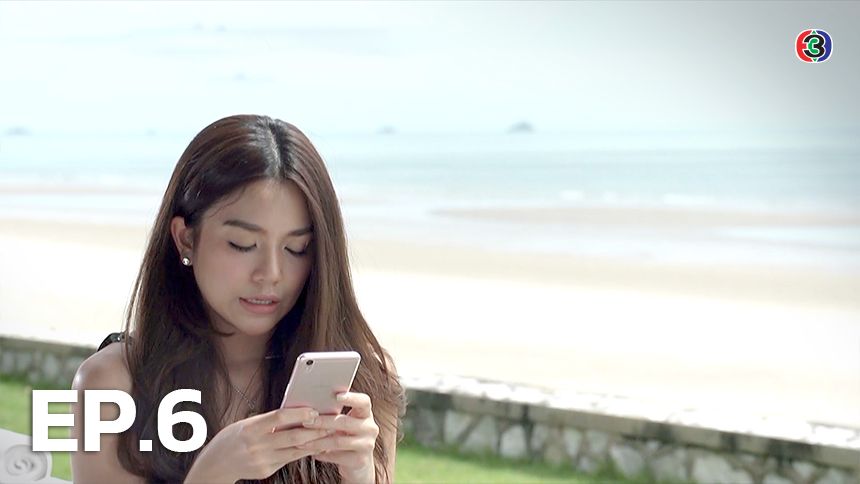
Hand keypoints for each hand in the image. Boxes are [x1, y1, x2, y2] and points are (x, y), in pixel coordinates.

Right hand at [184, 407, 332, 482]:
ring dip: (313, 443)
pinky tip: (313, 447)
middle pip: (291, 437)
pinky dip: (302, 452)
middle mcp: (256, 446)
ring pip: (294, 451)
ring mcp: (262, 460)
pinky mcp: (266, 471)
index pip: (279, 418)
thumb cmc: (232, 438)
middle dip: (313, 430)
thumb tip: (293, 412)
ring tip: (327, 435)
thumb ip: (268, 420)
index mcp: (250, 429)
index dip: (298, 413)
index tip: (313, 409)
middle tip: (330, 423)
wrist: (215, 464)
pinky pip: (288, 460)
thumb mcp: (247, 424)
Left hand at [296, 392, 379, 482]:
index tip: (336, 396)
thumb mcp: (344, 423)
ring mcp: (367, 445)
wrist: (357, 464)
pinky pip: (337, 456)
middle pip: (345, 422)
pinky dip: (322, 454)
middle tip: (306, 422)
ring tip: (303, 442)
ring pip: (338, 441)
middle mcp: (370, 428)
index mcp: (366, 414)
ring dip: (318, 441)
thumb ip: (334, 413)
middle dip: (323, 422)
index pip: (363, 401)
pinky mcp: (360, 460)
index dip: (352, 398)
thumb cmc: (346, 437)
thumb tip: (309, 406)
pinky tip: (313, 453)